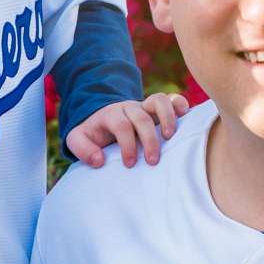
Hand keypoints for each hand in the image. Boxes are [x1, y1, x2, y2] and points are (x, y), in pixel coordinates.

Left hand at [65, 93, 189, 167]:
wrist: (101, 119)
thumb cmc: (93, 133)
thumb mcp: (77, 140)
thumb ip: (82, 150)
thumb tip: (100, 161)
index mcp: (111, 114)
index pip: (121, 126)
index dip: (127, 145)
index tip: (130, 164)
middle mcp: (129, 107)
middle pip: (142, 118)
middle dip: (148, 140)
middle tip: (152, 161)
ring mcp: (144, 105)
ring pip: (159, 101)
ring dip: (167, 118)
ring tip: (170, 137)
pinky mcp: (157, 108)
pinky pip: (171, 99)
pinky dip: (180, 103)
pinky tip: (186, 115)